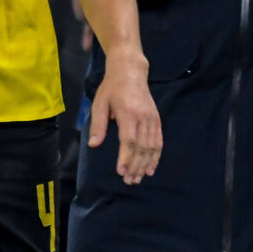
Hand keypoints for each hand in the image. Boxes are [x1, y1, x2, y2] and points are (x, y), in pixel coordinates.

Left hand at [88, 54, 162, 184]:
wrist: (130, 71)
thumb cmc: (111, 87)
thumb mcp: (99, 103)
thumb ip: (98, 125)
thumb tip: (93, 144)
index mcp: (128, 113)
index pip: (129, 140)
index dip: (126, 157)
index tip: (121, 171)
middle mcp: (143, 117)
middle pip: (141, 147)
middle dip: (135, 166)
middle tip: (129, 181)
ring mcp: (152, 118)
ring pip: (151, 146)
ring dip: (145, 164)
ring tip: (137, 178)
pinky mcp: (156, 119)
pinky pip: (158, 141)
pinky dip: (155, 156)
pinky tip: (151, 168)